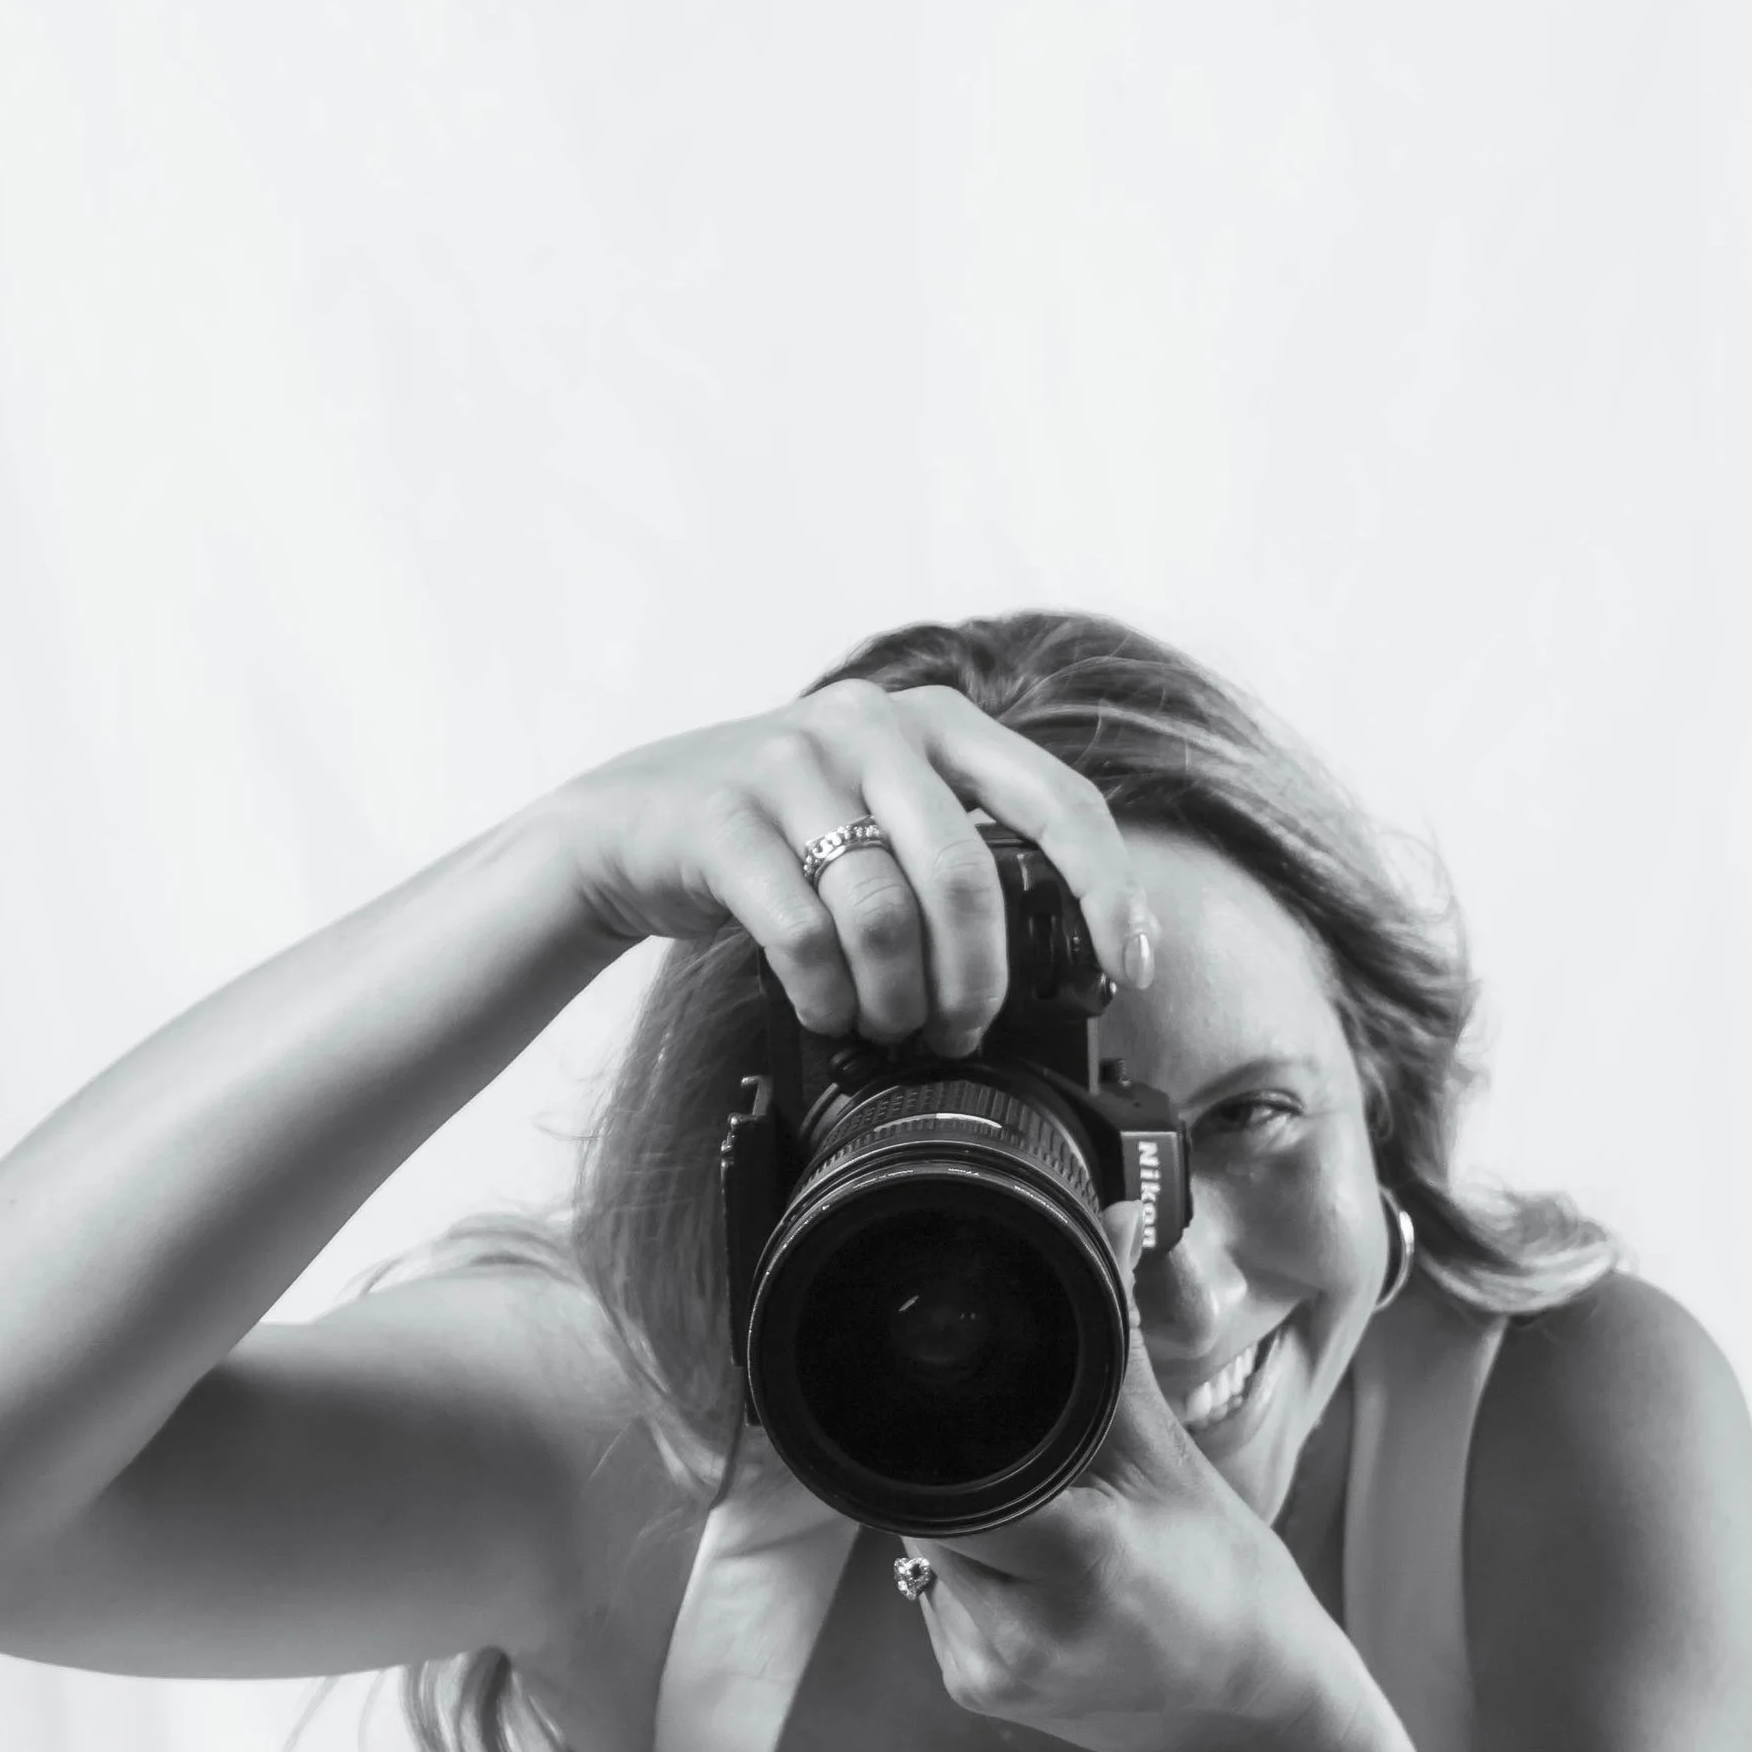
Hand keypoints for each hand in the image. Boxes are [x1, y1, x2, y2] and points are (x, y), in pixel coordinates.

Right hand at [538, 680, 1155, 1056]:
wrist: (627, 826)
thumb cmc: (777, 835)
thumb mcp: (880, 812)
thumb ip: (962, 849)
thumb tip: (1066, 950)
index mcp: (935, 720)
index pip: (1059, 798)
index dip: (1105, 891)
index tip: (1123, 967)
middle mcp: (869, 724)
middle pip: (965, 876)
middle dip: (975, 980)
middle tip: (962, 1030)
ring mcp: (789, 765)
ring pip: (882, 912)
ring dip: (894, 999)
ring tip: (885, 1025)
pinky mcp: (721, 817)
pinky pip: (801, 932)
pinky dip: (824, 994)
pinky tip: (824, 1010)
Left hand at [897, 1211, 1360, 1751]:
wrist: (1248, 1717)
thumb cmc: (1226, 1583)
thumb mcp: (1174, 1461)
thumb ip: (1119, 1345)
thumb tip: (1111, 1224)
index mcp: (1080, 1565)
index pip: (951, 1475)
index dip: (947, 1431)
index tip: (964, 1398)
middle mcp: (1020, 1630)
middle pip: (924, 1507)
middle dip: (959, 1469)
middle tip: (1022, 1455)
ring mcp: (989, 1671)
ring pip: (923, 1551)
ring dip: (961, 1519)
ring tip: (1042, 1517)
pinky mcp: (974, 1690)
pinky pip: (937, 1595)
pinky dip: (971, 1568)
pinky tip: (1033, 1570)